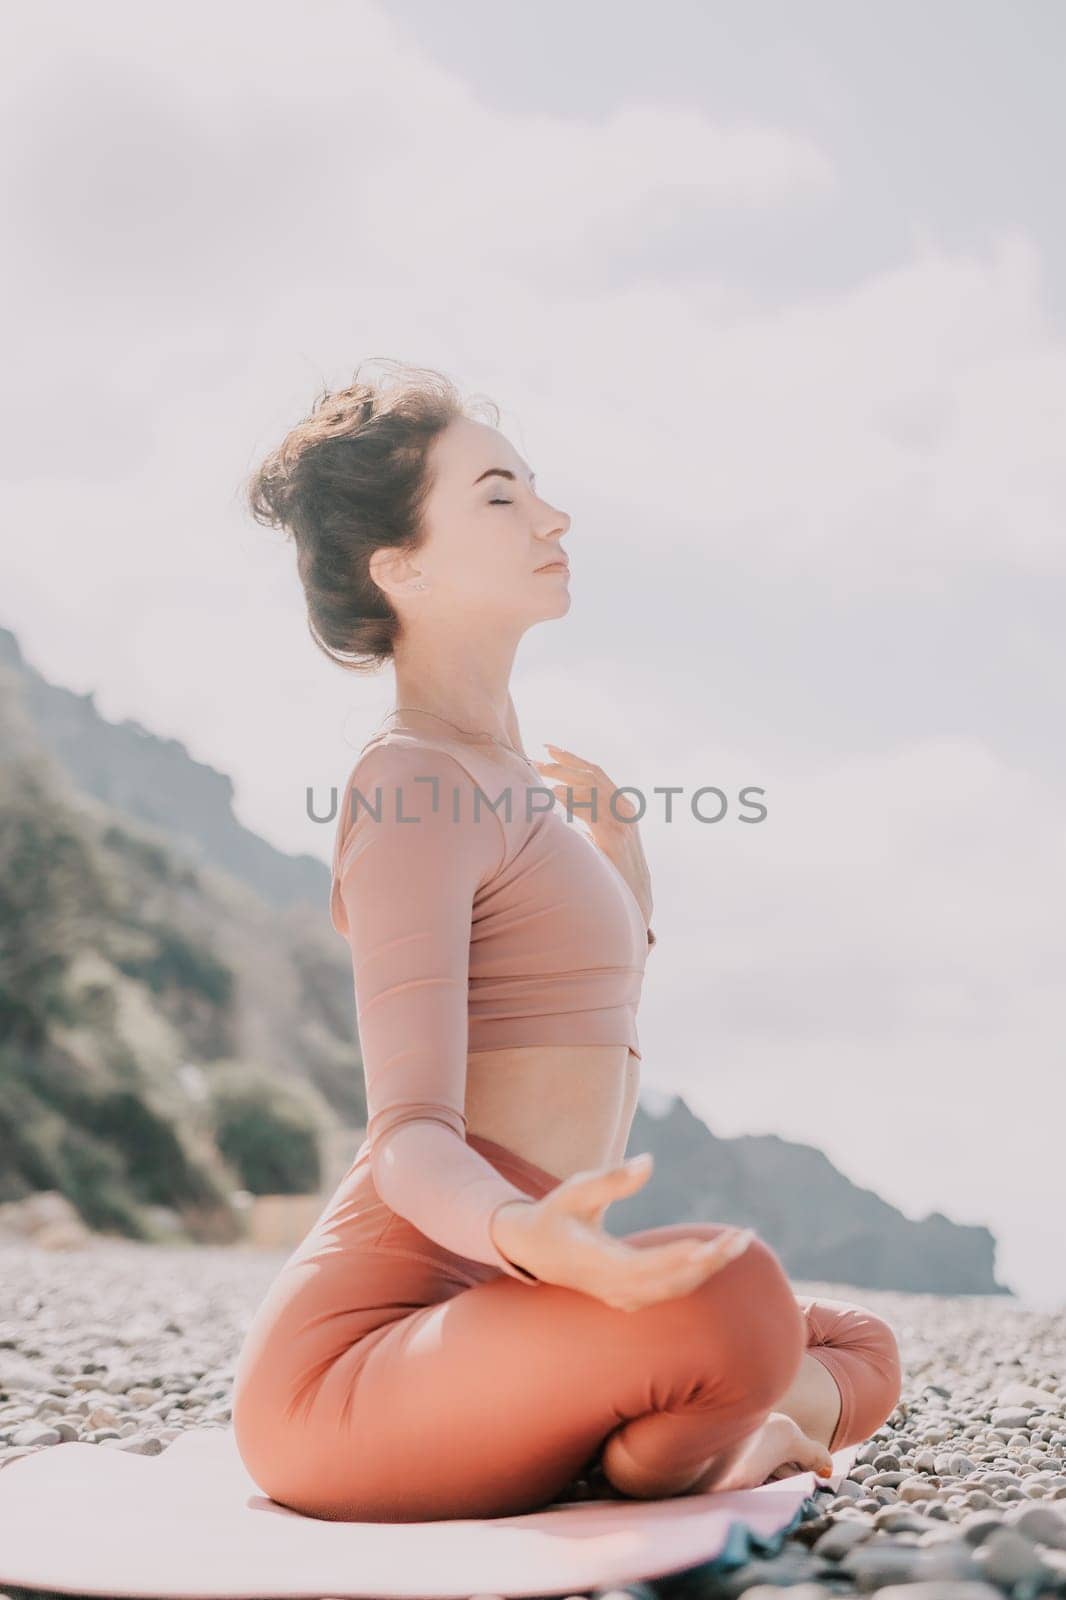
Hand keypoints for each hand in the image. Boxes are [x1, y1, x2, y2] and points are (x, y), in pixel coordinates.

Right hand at [490, 1152, 754, 1310]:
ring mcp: (622, 1298)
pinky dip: (697, 1272)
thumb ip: (611, 1179)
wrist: (533, 1250)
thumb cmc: (556, 1213)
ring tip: (741, 1241)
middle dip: (710, 1261)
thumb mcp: (575, 1189)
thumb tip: (649, 1161)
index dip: (678, 1258)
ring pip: (676, 1288)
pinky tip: (718, 1253)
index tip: (709, 1245)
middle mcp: (612, 1288)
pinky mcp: (630, 1297)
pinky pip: (671, 1289)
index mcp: (595, 1263)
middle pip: (670, 1281)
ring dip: (710, 1267)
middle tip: (744, 1237)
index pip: (644, 1266)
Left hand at [533, 743, 652, 925]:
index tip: (549, 749)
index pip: (596, 772)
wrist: (634, 896)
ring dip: (562, 778)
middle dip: (562, 764)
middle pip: (592, 774)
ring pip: (591, 788)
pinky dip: (571, 799)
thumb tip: (557, 809)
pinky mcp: (614, 837)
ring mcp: (622, 821)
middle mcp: (625, 808)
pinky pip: (590, 811)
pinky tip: (553, 795)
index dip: (572, 759)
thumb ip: (587, 820)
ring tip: (538, 773)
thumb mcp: (602, 837)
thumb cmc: (613, 868)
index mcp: (623, 804)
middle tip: (535, 759)